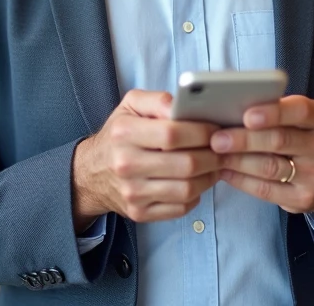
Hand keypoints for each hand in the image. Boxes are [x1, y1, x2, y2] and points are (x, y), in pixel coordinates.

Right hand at [72, 89, 220, 227]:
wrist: (91, 172)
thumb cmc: (118, 135)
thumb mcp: (130, 106)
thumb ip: (158, 100)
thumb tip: (184, 108)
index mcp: (124, 132)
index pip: (173, 134)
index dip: (202, 132)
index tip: (216, 130)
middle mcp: (125, 164)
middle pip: (185, 164)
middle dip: (213, 156)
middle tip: (223, 149)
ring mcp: (132, 192)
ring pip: (187, 189)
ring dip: (209, 177)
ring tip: (214, 165)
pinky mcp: (139, 213)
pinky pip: (180, 208)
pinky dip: (196, 195)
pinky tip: (196, 182)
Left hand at [212, 95, 313, 224]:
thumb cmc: (305, 137)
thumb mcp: (303, 118)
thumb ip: (277, 110)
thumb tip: (233, 107)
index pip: (301, 111)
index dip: (273, 112)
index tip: (247, 115)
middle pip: (280, 140)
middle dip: (244, 139)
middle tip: (217, 139)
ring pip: (269, 167)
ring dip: (237, 160)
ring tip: (215, 154)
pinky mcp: (303, 199)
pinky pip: (266, 189)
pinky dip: (241, 180)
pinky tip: (225, 171)